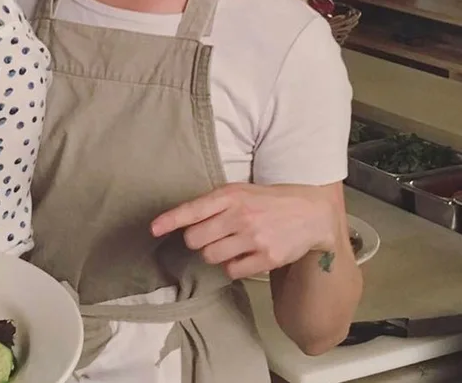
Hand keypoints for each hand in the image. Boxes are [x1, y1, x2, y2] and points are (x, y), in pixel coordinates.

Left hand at [150, 183, 339, 279]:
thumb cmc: (266, 201)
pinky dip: (231, 266)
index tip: (153, 229)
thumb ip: (212, 203)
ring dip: (213, 254)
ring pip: (210, 256)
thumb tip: (182, 221)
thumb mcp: (239, 191)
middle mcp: (240, 216)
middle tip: (209, 236)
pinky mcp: (267, 258)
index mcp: (230, 196)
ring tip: (228, 244)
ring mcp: (254, 238)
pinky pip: (231, 271)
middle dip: (196, 240)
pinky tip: (242, 255)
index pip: (192, 209)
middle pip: (195, 239)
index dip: (170, 220)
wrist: (309, 213)